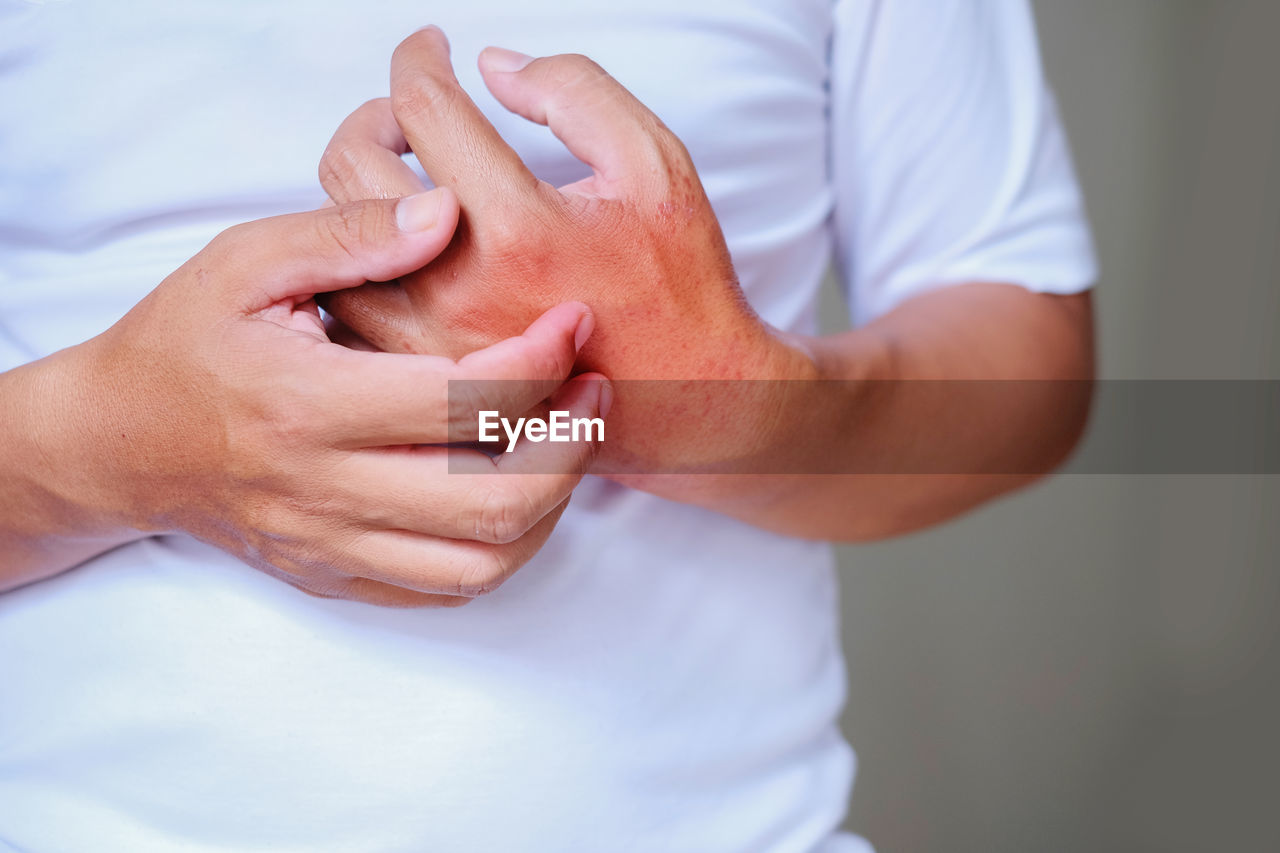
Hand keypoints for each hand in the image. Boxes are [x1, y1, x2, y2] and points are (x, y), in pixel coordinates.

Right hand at [31, 191, 608, 605]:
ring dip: (553, 503)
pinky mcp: (338, 577)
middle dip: (571, 442)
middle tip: (595, 385)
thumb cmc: (187, 341)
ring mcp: (332, 547)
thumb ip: (349, 233)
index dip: (541, 360)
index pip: (461, 400)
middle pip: (492, 499)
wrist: (119, 441)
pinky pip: (448, 588)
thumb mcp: (247, 261)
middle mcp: (323, 491)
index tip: (574, 320)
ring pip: (483, 561)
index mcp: (305, 403)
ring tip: (570, 438)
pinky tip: (522, 487)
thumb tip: (447, 213)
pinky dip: (507, 545)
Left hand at [317, 28, 816, 477]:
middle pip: (354, 167)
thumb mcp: (655, 168)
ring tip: (403, 177)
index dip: (419, 58)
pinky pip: (351, 311)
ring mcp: (433, 346)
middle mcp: (459, 290)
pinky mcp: (425, 383)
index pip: (426, 108)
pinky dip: (361, 267)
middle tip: (412, 114)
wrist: (695, 399)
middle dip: (377, 114)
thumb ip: (575, 94)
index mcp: (518, 228)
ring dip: (358, 191)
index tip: (429, 49)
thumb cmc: (680, 284)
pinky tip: (400, 249)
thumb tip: (490, 66)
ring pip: (335, 246)